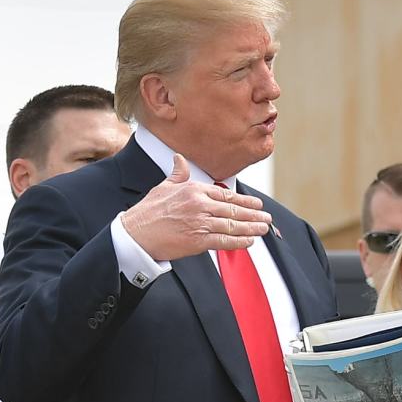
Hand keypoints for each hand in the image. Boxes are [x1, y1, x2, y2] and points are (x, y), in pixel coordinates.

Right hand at [120, 153, 271, 260]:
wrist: (135, 234)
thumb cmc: (147, 212)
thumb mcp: (163, 187)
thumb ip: (177, 173)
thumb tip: (180, 159)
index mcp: (193, 190)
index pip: (225, 194)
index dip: (244, 200)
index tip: (256, 203)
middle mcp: (200, 205)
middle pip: (233, 209)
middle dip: (253, 214)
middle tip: (266, 217)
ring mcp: (200, 223)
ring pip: (232, 225)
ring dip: (251, 228)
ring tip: (264, 229)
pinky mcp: (198, 241)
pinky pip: (224, 241)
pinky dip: (239, 242)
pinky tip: (249, 241)